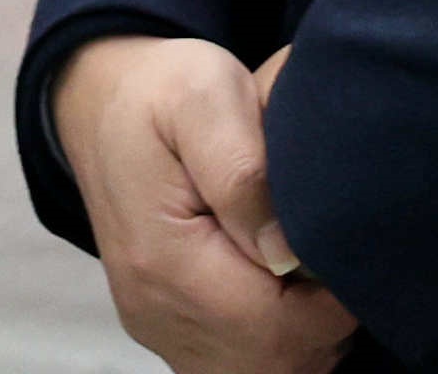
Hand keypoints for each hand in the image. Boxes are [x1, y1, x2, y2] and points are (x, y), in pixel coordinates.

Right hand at [51, 34, 359, 373]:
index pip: (277, 330)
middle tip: (328, 255)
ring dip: (301, 335)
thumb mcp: (205, 94)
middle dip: (322, 322)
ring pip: (258, 372)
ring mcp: (156, 325)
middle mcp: (154, 308)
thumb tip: (286, 254)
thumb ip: (244, 170)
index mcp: (164, 259)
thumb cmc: (162, 91)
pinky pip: (236, 365)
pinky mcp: (163, 327)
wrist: (98, 102)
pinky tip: (279, 287)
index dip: (331, 301)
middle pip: (271, 364)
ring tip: (305, 268)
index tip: (339, 244)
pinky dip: (273, 340)